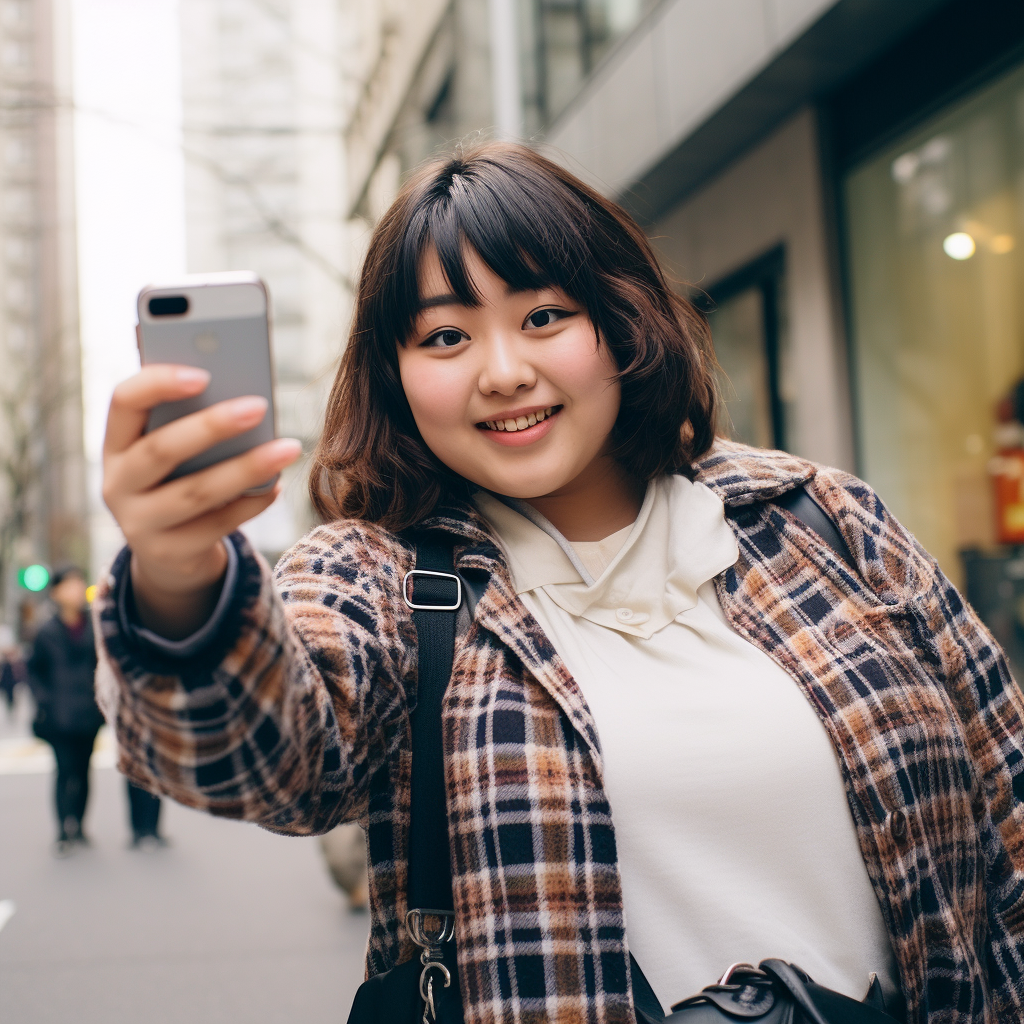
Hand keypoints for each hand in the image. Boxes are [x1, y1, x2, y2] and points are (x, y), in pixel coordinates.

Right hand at [102, 364, 301, 637]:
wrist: (169, 553)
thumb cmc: (180, 481)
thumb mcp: (175, 453)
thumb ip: (192, 423)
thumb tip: (245, 398)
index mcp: (117, 443)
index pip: (124, 402)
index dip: (158, 384)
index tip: (204, 374)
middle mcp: (117, 483)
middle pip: (161, 449)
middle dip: (212, 426)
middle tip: (260, 406)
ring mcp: (139, 523)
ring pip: (195, 492)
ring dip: (246, 468)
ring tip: (288, 448)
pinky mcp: (169, 553)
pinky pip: (216, 525)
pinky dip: (251, 504)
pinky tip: (276, 486)